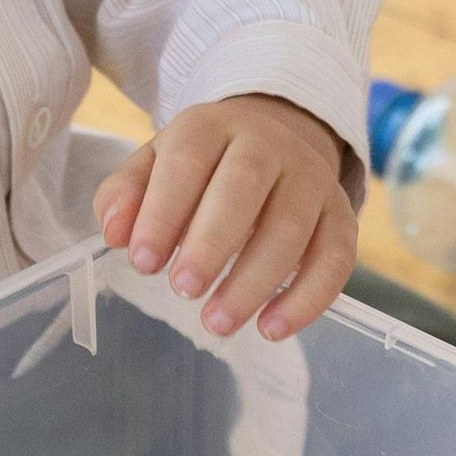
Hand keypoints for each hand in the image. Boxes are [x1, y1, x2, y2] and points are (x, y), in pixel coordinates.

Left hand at [92, 91, 359, 339]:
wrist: (276, 138)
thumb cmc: (202, 165)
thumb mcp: (155, 165)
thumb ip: (125, 195)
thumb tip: (115, 234)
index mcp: (212, 126)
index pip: (188, 161)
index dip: (163, 211)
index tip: (142, 262)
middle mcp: (268, 145)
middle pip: (246, 185)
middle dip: (212, 242)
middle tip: (183, 290)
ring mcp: (311, 178)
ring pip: (293, 226)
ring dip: (255, 280)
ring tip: (218, 322)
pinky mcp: (341, 214)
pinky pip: (336, 257)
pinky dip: (308, 298)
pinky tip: (271, 329)